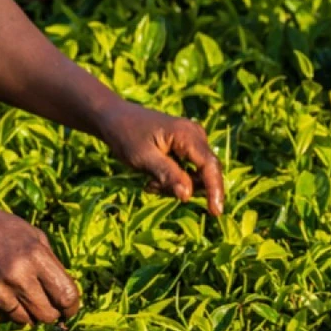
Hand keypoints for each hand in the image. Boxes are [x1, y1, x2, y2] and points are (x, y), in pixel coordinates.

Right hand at [0, 198, 81, 324]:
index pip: (66, 294)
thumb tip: (66, 292)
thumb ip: (51, 262)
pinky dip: (6, 311)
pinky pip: (2, 318)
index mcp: (36, 256)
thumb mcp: (33, 235)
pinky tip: (2, 293)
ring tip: (24, 297)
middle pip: (48, 315)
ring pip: (26, 321)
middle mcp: (18, 276)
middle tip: (48, 307)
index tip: (70, 309)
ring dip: (29, 315)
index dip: (72, 306)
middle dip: (52, 314)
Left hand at [102, 101, 223, 215]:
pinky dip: (173, 180)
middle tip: (151, 187)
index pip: (209, 165)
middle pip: (203, 173)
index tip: (216, 213)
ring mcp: (192, 140)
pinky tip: (153, 177)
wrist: (114, 117)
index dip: (215, 190)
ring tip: (149, 182)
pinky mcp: (187, 146)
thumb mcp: (143, 158)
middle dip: (182, 187)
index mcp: (187, 134)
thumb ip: (167, 175)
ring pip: (195, 175)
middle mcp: (196, 135)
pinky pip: (188, 171)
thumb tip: (188, 195)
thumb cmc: (126, 135)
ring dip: (174, 185)